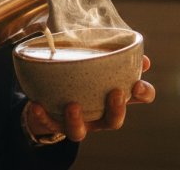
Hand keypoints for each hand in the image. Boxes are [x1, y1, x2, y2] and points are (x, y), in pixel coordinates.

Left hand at [25, 55, 155, 141]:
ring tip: (72, 105)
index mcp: (115, 95)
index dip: (143, 93)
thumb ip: (113, 48)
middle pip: (113, 121)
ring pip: (80, 132)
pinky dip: (43, 116)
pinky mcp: (55, 124)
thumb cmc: (85, 69)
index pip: (139, 97)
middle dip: (117, 110)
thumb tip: (133, 48)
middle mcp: (99, 114)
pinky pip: (48, 123)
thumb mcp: (99, 54)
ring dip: (77, 120)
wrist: (55, 92)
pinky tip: (36, 104)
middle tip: (115, 93)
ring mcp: (78, 122)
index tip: (138, 83)